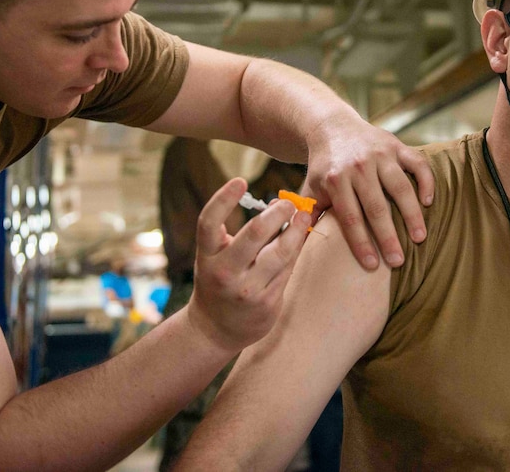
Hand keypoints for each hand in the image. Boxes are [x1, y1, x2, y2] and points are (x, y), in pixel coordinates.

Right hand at [189, 178, 309, 352]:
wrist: (215, 329)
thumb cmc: (219, 280)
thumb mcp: (217, 256)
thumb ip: (239, 232)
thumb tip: (279, 203)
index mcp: (206, 256)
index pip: (209, 223)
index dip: (223, 199)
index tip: (241, 180)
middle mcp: (223, 272)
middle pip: (254, 234)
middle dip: (276, 213)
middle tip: (288, 202)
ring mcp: (246, 290)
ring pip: (279, 253)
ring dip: (295, 231)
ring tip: (303, 215)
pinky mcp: (266, 303)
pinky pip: (288, 270)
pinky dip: (296, 251)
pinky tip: (301, 238)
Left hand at [302, 114, 433, 269]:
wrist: (332, 126)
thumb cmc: (323, 167)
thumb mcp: (311, 189)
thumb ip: (308, 217)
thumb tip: (298, 249)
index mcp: (335, 180)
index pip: (350, 217)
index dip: (360, 242)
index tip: (371, 265)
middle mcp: (358, 166)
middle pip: (376, 207)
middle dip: (388, 237)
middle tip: (398, 261)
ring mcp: (380, 154)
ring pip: (401, 187)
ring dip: (412, 214)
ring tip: (420, 238)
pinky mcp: (396, 145)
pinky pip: (417, 163)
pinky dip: (426, 182)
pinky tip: (428, 202)